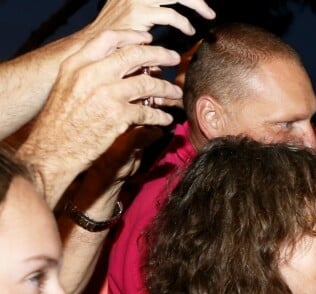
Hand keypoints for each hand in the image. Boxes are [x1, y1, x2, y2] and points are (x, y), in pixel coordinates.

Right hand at [18, 29, 182, 206]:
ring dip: (166, 88)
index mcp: (76, 64)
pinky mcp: (118, 116)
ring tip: (176, 93)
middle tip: (174, 59)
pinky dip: (160, 116)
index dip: (132, 37)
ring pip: (146, 84)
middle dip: (158, 55)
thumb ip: (89, 74)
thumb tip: (118, 65)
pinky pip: (148, 112)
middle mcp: (91, 74)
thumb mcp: (68, 88)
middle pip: (133, 56)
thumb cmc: (61, 123)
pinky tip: (166, 120)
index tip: (148, 40)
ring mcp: (106, 94)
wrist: (54, 150)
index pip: (108, 39)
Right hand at [88, 0, 215, 36]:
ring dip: (196, 4)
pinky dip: (183, 22)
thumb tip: (173, 12)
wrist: (94, 46)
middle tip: (209, 9)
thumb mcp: (134, 18)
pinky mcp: (138, 12)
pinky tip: (189, 31)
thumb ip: (152, 11)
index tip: (199, 1)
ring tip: (207, 15)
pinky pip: (169, 14)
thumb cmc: (115, 38)